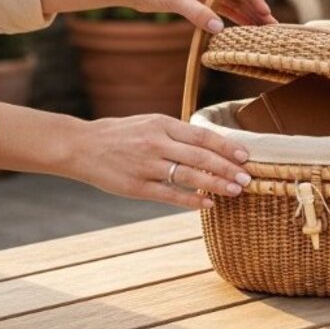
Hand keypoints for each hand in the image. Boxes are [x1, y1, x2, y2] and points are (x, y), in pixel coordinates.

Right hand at [70, 114, 254, 210]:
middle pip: (201, 156)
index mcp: (162, 124)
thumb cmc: (120, 135)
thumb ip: (176, 133)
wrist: (82, 146)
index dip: (227, 146)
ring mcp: (147, 166)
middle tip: (248, 178)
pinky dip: (192, 200)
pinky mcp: (137, 187)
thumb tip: (208, 144)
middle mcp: (156, 143)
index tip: (246, 155)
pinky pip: (170, 195)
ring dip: (216, 184)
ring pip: (189, 176)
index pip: (202, 136)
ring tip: (235, 191)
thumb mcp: (149, 123)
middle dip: (228, 168)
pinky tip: (208, 205)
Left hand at [123, 0, 276, 31]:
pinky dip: (231, 17)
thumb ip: (197, 13)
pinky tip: (243, 29)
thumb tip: (218, 29)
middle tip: (271, 26)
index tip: (264, 12)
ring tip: (262, 31)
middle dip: (254, 8)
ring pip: (231, 0)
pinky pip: (220, 7)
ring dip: (245, 14)